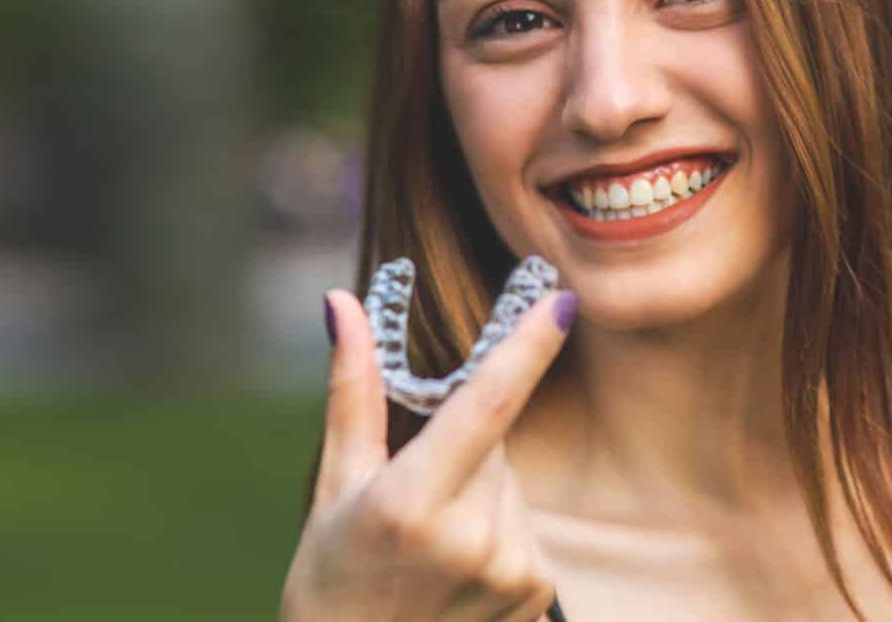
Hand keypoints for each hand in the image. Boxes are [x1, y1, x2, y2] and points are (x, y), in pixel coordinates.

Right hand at [280, 285, 576, 621]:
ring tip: (432, 544)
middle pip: (494, 440)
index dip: (528, 346)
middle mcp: (470, 538)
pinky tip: (458, 570)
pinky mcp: (536, 594)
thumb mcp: (335, 486)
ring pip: (511, 483)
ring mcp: (509, 571)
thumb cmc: (331, 579)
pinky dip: (498, 530)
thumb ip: (352, 391)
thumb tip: (342, 303)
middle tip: (414, 490)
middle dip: (464, 443)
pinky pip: (526, 525)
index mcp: (411, 502)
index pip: (487, 405)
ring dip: (481, 491)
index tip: (561, 299)